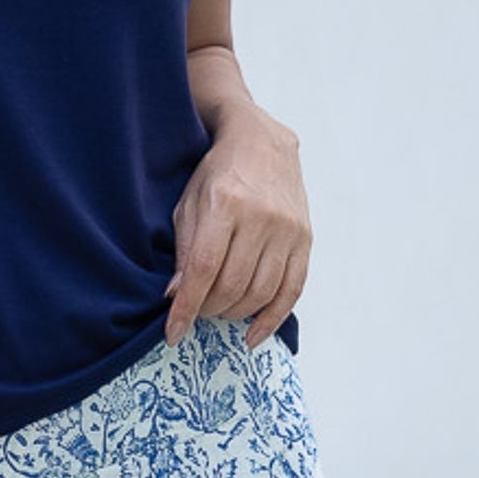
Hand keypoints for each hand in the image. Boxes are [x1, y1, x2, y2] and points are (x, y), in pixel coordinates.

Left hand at [164, 106, 310, 351]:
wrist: (262, 142)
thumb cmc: (216, 173)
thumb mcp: (189, 202)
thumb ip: (184, 249)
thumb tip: (176, 297)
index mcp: (225, 204)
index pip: (204, 268)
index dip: (187, 307)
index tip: (172, 333)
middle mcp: (261, 217)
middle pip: (232, 285)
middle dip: (207, 309)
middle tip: (195, 311)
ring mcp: (288, 229)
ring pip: (261, 292)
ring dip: (234, 313)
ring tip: (217, 312)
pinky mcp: (305, 239)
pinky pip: (292, 291)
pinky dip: (272, 319)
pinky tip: (253, 335)